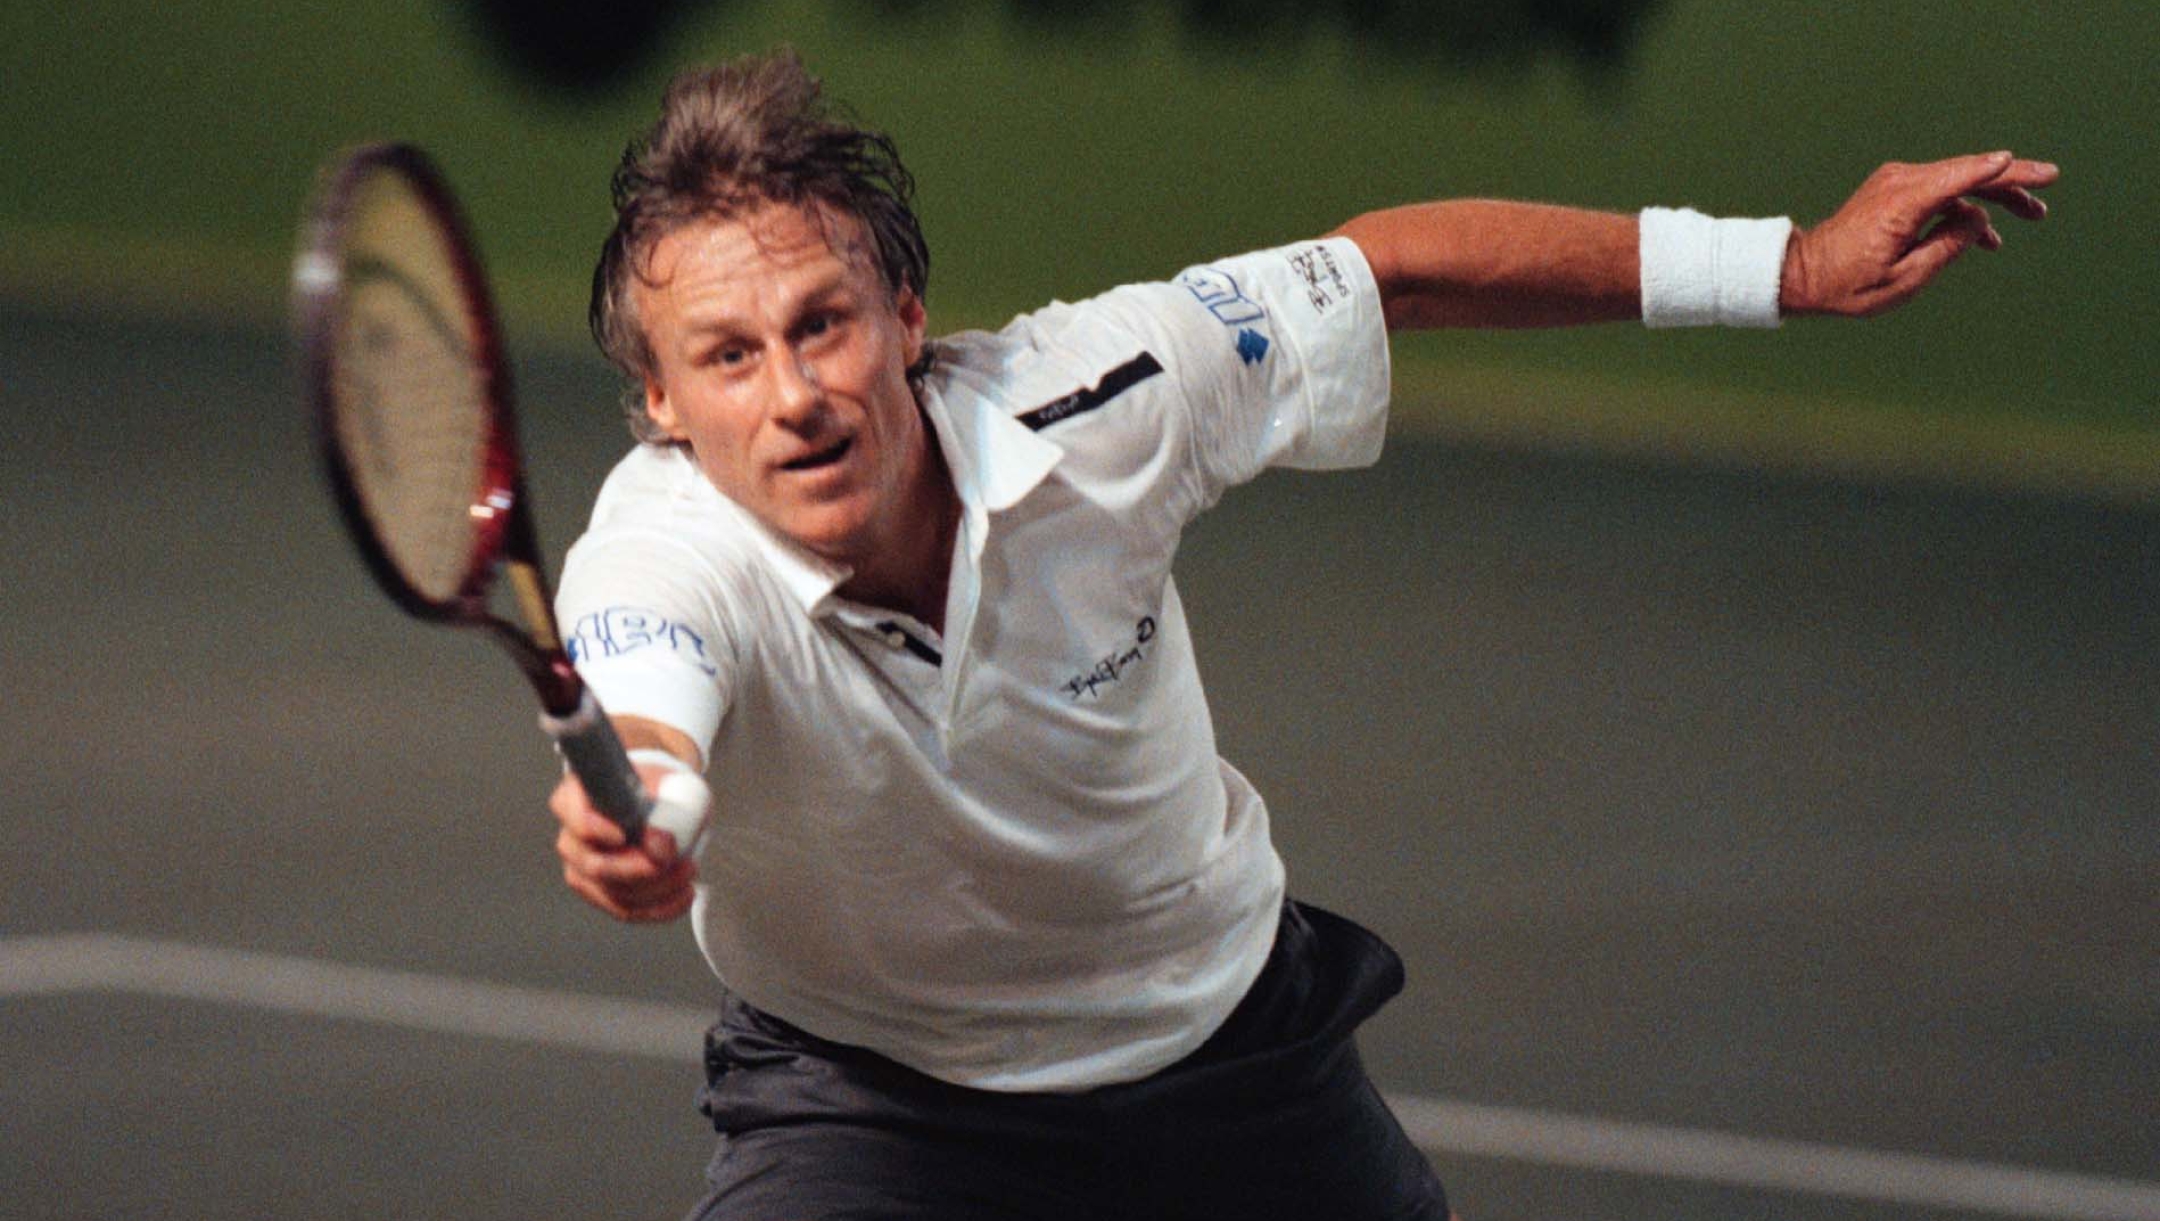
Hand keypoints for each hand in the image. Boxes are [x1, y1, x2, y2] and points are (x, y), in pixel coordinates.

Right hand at [550, 760, 700, 921]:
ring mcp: (581, 870)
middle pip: (595, 865)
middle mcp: (571, 838)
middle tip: (671, 857)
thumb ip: (667, 811)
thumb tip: (658, 846)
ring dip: (659, 887)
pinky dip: (661, 906)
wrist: (661, 803)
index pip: (577, 818)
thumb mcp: (672, 787)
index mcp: (576, 797)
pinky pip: (626, 910)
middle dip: (638, 868)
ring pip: (614, 893)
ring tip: (689, 868)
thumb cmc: (662, 790)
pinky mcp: (599, 894)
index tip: (622, 835)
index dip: (595, 830)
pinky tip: (685, 892)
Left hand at [1782, 151, 2057, 317]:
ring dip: (1993, 196)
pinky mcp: (1893, 190)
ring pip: (1957, 179)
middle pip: (1967, 171)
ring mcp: (1895, 182)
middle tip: (2048, 188)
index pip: (1963, 177)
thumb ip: (1947, 247)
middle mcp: (1900, 182)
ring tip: (2030, 216)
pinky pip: (1939, 191)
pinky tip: (1986, 234)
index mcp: (1902, 203)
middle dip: (2011, 181)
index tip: (2035, 172)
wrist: (1802, 274)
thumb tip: (1977, 219)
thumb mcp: (1905, 279)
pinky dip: (1964, 208)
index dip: (2003, 172)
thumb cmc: (1848, 284)